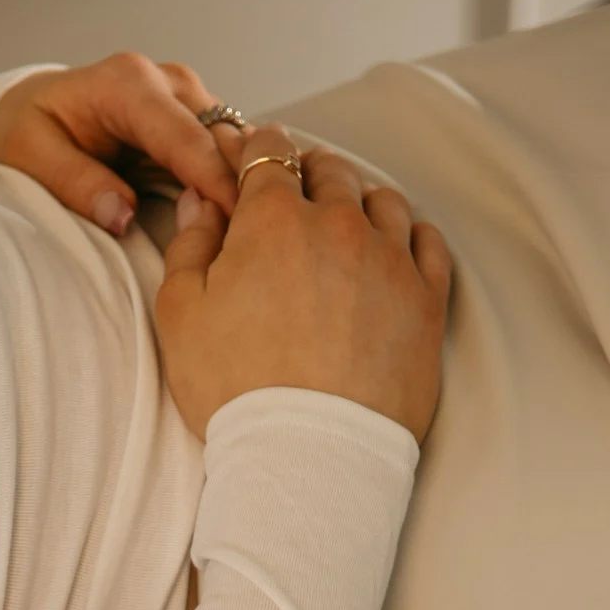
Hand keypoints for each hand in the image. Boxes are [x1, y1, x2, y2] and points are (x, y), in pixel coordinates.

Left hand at [0, 52, 242, 237]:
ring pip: (235, 143)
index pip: (185, 137)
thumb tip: (123, 216)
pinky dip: (240, 183)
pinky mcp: (194, 122)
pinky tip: (249, 219)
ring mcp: (186, 100)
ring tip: (261, 234)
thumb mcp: (32, 158)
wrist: (29, 112)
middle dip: (244, 184)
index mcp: (128, 84)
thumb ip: (78, 184)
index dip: (215, 180)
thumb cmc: (25, 134)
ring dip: (250, 185)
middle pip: (223, 136)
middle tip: (258, 240)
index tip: (237, 220)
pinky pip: (228, 153)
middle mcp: (167, 84)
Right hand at [156, 128, 453, 442]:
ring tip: (344, 227)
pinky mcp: (425, 300)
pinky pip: (428, 241)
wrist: (309, 458)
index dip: (254, 153)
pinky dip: (408, 236)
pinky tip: (392, 252)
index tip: (249, 164)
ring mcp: (389, 259)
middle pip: (329, 169)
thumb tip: (200, 203)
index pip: (267, 151)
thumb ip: (189, 247)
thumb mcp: (181, 318)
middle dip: (308, 175)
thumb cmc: (236, 392)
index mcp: (273, 219)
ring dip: (360, 203)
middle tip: (294, 199)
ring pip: (381, 200)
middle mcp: (339, 223)